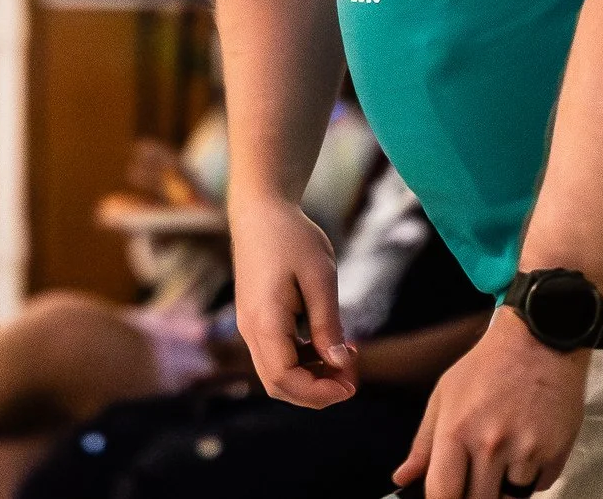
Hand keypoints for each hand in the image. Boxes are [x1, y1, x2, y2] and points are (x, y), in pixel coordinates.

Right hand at [227, 193, 355, 406]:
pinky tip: (326, 343)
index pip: (285, 379)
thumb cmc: (292, 237)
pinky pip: (276, 355)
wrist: (260, 210)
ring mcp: (249, 325)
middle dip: (317, 391)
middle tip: (352, 375)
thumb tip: (339, 364)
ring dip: (310, 377)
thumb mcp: (320, 278)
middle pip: (278, 385)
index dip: (320, 393)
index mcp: (264, 321)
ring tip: (345, 356)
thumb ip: (328, 324)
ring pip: (276, 373)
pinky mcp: (255, 318)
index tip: (352, 385)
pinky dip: (302, 361)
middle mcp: (250, 329)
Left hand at [395, 308, 588, 497]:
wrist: (539, 341)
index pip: (443, 494)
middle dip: (473, 495)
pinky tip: (525, 449)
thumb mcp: (444, 395)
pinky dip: (530, 478)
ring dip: (503, 487)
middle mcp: (491, 446)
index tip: (447, 497)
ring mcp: (526, 452)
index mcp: (457, 431)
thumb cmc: (487, 366)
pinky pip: (539, 486)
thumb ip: (423, 443)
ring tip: (502, 458)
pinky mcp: (555, 455)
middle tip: (475, 476)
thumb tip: (402, 478)